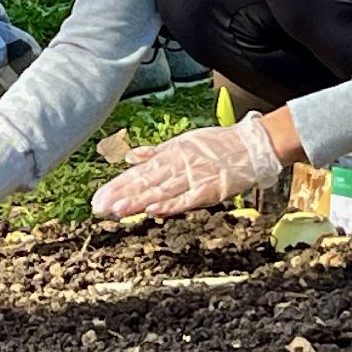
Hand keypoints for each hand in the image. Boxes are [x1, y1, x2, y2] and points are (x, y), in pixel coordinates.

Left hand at [90, 112, 283, 218]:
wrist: (251, 146)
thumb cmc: (218, 145)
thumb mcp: (183, 142)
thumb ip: (156, 152)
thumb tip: (131, 156)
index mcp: (171, 153)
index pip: (139, 172)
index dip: (118, 185)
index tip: (100, 197)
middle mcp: (178, 164)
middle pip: (145, 182)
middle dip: (121, 195)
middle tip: (100, 207)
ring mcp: (194, 177)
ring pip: (161, 190)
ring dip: (139, 201)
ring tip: (118, 210)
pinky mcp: (210, 189)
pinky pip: (187, 198)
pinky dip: (170, 204)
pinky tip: (154, 210)